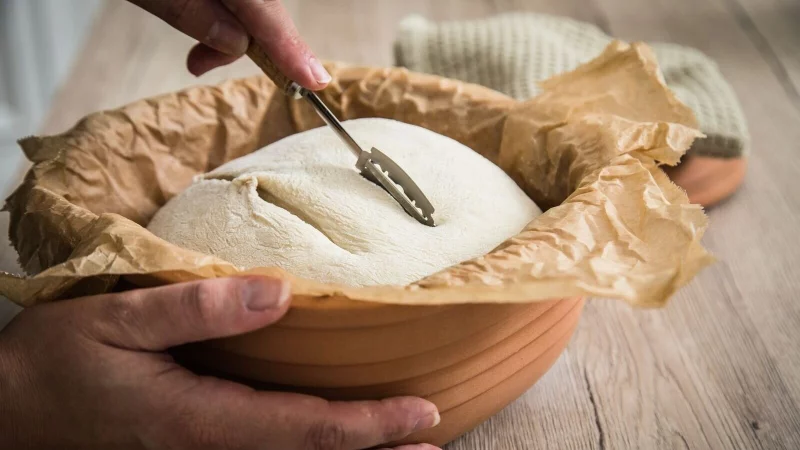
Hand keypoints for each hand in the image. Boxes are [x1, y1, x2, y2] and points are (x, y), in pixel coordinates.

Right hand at [0, 276, 440, 448]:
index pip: (304, 430)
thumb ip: (196, 309)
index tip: (421, 413)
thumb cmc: (55, 364)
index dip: (369, 426)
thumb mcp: (114, 320)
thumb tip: (278, 293)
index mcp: (198, 421)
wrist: (9, 413)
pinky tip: (327, 442)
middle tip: (434, 447)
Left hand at [127, 0, 330, 88]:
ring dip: (231, 29)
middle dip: (248, 42)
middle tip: (201, 64)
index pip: (267, 13)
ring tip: (197, 57)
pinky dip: (223, 10)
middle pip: (262, 7)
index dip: (292, 50)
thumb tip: (235, 44)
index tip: (315, 81)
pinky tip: (201, 20)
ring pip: (251, 3)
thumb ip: (194, 15)